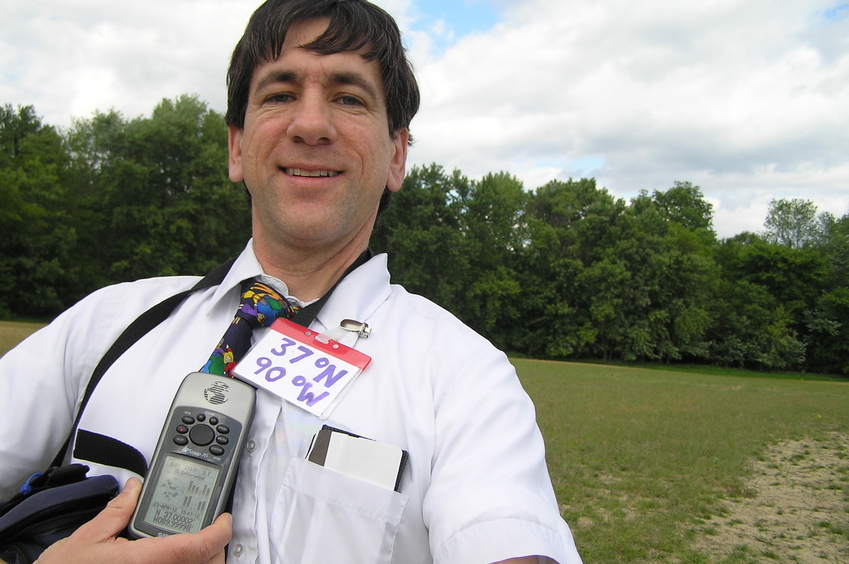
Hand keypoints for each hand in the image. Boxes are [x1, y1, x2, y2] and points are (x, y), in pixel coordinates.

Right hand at [35, 478, 231, 563]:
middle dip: (215, 546)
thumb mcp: (89, 537)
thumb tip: (134, 489)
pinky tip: (179, 558)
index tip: (224, 519)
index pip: (198, 547)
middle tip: (211, 528)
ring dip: (203, 559)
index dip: (220, 531)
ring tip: (196, 544)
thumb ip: (118, 510)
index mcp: (145, 561)